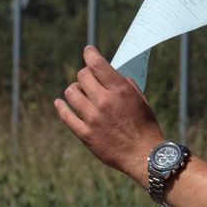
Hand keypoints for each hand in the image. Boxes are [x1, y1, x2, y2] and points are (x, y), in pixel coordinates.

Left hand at [53, 46, 164, 177]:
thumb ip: (124, 84)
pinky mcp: (85, 134)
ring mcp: (92, 118)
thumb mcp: (140, 100)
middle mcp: (104, 101)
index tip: (88, 51)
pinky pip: (66, 115)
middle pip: (82, 76)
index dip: (90, 54)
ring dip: (74, 89)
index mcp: (120, 91)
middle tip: (88, 79)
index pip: (97, 64)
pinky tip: (61, 103)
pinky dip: (61, 106)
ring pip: (71, 93)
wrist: (143, 156)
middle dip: (85, 74)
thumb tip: (109, 73)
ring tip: (79, 93)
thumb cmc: (145, 126)